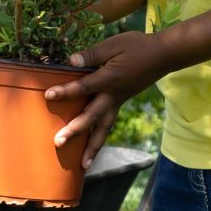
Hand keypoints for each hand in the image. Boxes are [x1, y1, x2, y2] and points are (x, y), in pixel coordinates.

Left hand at [45, 32, 161, 166]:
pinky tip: (92, 149)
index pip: (84, 87)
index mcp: (109, 79)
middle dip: (75, 130)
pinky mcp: (121, 103)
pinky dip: (100, 138)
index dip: (66, 91)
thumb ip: (92, 55)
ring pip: (104, 128)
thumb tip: (71, 62)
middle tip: (58, 143)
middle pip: (92, 117)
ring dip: (93, 147)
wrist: (163, 56)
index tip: (48, 95)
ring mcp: (118, 102)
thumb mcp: (114, 44)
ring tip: (83, 165)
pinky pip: (109, 124)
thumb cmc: (137, 46)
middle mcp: (113, 96)